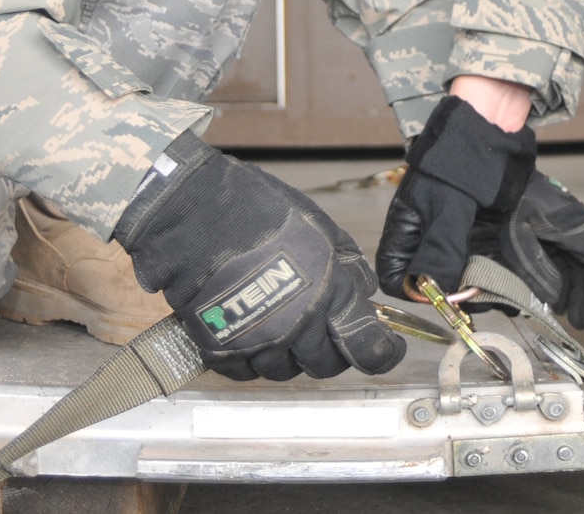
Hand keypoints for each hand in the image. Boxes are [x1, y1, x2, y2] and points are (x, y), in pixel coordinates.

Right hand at [114, 132, 403, 381]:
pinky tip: (254, 331)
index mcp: (330, 294)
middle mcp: (298, 327)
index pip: (367, 346)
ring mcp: (258, 343)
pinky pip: (248, 372)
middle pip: (326, 364)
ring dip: (292, 354)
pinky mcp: (222, 350)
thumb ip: (347, 266)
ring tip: (285, 323)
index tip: (387, 351)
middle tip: (327, 329)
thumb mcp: (320, 229)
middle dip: (333, 350)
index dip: (383, 354)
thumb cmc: (261, 211)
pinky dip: (255, 358)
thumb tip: (365, 292)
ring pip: (287, 370)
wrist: (196, 214)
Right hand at [376, 94, 535, 299]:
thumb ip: (440, 249)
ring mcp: (455, 235)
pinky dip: (495, 272)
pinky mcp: (480, 232)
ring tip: (499, 286)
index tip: (442, 296)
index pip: (394, 275)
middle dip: (452, 292)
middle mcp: (428, 237)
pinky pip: (483, 261)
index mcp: (406, 229)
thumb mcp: (447, 207)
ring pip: (459, 274)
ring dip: (478, 284)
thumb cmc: (459, 158)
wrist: (492, 128)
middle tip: (476, 293)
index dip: (413, 291)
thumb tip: (432, 290)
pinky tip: (510, 275)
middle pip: (430, 279)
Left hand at [483, 172, 583, 331]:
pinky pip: (568, 260)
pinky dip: (568, 281)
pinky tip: (560, 298)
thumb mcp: (518, 237)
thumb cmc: (508, 204)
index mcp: (577, 229)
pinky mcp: (554, 230)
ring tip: (576, 317)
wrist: (497, 175)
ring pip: (581, 266)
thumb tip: (555, 299)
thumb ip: (537, 269)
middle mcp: (578, 229)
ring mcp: (567, 229)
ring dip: (581, 293)